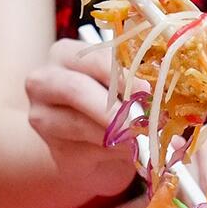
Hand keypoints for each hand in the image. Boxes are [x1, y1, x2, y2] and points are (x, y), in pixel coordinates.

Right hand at [26, 38, 137, 200]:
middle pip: (76, 89)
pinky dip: (114, 152)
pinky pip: (87, 150)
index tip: (148, 90)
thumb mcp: (122, 88)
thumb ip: (136, 87)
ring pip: (80, 124)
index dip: (121, 74)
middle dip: (114, 107)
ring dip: (118, 134)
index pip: (93, 57)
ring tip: (146, 139)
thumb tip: (163, 100)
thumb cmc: (112, 108)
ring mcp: (43, 117)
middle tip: (144, 120)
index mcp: (66, 54)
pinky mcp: (54, 150)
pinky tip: (130, 152)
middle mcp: (45, 81)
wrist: (91, 151)